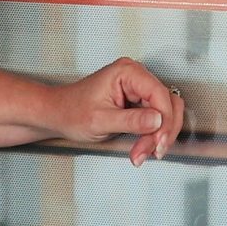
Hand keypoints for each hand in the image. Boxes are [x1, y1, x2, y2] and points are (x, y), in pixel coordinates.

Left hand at [51, 57, 185, 164]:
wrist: (58, 114)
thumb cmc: (71, 111)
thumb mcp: (100, 120)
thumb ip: (131, 121)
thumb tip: (158, 120)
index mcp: (127, 72)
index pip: (160, 95)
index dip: (163, 121)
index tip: (156, 143)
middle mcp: (135, 75)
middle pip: (168, 103)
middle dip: (162, 131)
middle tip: (151, 151)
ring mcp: (138, 87)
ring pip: (166, 112)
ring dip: (159, 135)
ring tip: (144, 153)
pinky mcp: (138, 100)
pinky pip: (157, 117)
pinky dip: (153, 134)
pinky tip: (144, 147)